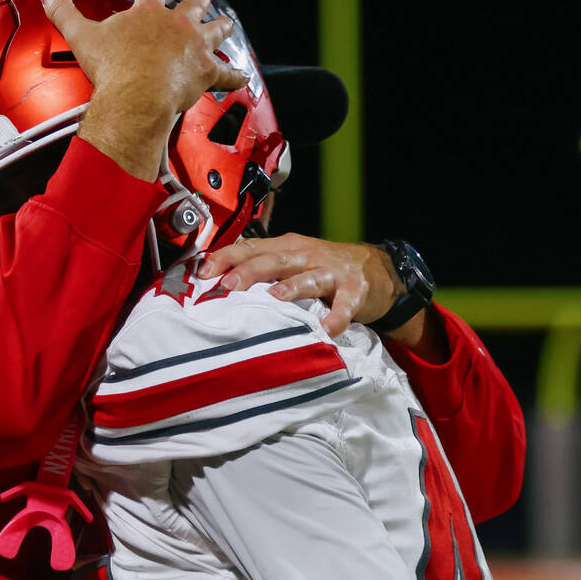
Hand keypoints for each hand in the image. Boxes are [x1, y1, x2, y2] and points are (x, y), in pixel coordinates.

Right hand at [40, 0, 246, 180]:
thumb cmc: (114, 70)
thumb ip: (65, 13)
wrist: (136, 96)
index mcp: (149, 13)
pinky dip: (235, 77)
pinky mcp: (206, 72)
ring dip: (222, 27)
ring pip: (217, 31)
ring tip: (226, 23)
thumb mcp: (82, 36)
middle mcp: (177, 25)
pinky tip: (241, 77)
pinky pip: (228, 74)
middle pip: (195, 3)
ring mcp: (195, 47)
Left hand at [198, 234, 400, 337]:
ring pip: (307, 278)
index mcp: (285, 247)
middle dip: (249, 271)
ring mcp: (331, 272)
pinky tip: (326, 332)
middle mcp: (305, 256)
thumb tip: (217, 283)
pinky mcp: (355, 291)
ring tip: (274, 299)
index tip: (202, 273)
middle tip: (227, 286)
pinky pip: (344, 306)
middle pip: (273, 260)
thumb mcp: (292, 260)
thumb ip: (262, 268)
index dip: (225, 258)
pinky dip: (335, 318)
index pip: (250, 248)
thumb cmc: (323, 267)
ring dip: (290, 288)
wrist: (377, 269)